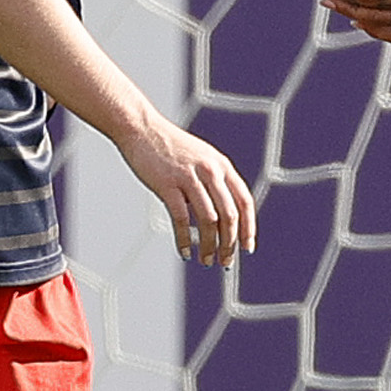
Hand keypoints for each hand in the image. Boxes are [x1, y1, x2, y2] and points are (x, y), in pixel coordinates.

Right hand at [119, 115, 256, 266]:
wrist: (141, 128)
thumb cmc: (170, 147)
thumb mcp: (202, 158)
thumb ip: (215, 180)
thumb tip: (223, 214)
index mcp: (222, 165)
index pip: (245, 202)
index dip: (248, 228)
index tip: (247, 248)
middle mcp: (210, 171)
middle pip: (229, 216)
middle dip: (230, 244)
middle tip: (225, 262)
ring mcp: (189, 177)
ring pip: (208, 220)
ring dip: (209, 246)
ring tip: (206, 261)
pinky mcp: (167, 184)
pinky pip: (180, 218)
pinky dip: (184, 239)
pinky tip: (185, 252)